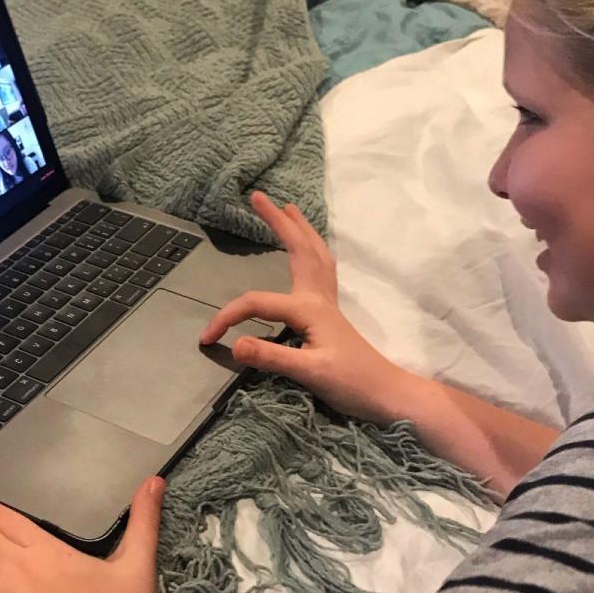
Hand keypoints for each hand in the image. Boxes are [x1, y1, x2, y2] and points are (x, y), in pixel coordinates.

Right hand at [199, 191, 413, 422]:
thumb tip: (234, 344)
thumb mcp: (308, 372)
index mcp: (308, 309)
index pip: (257, 304)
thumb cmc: (351, 383)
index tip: (207, 339)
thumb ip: (270, 357)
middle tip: (258, 197)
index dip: (227, 317)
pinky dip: (313, 250)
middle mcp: (318, 299)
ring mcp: (326, 304)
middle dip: (277, 222)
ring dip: (300, 229)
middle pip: (297, 249)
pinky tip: (310, 252)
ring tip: (289, 209)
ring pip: (314, 254)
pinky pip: (321, 269)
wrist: (386, 394)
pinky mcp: (330, 315)